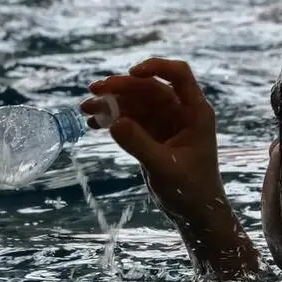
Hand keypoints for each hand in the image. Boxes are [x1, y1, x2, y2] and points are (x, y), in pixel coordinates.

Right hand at [82, 58, 225, 224]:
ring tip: (85, 108)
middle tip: (94, 91)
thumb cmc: (191, 191)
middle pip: (149, 87)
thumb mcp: (164, 167)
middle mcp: (181, 112)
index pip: (179, 75)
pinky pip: (130, 119)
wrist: (195, 214)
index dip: (156, 67)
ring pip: (135, 103)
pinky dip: (112, 119)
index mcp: (195, 112)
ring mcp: (165, 123)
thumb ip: (140, 144)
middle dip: (121, 88)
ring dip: (111, 103)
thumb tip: (114, 123)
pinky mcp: (152, 136)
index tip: (131, 73)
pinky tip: (94, 123)